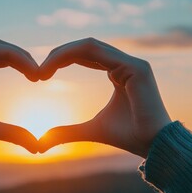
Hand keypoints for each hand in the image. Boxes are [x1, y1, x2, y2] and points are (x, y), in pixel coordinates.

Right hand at [0, 40, 38, 152]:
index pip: (2, 58)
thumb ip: (11, 132)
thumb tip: (36, 146)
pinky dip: (6, 55)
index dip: (22, 64)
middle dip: (24, 58)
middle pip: (1, 50)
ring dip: (18, 55)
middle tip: (41, 73)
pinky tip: (22, 66)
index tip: (39, 78)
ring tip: (35, 71)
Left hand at [38, 38, 171, 157]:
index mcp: (119, 73)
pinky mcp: (136, 67)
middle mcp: (126, 64)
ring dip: (63, 54)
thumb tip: (42, 142)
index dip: (62, 59)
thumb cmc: (128, 137)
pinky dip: (74, 55)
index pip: (86, 55)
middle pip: (86, 47)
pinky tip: (56, 66)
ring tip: (43, 70)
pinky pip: (98, 53)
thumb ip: (68, 132)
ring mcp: (133, 63)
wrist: (154, 147)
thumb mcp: (91, 130)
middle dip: (59, 55)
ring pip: (90, 46)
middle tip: (37, 72)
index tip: (41, 75)